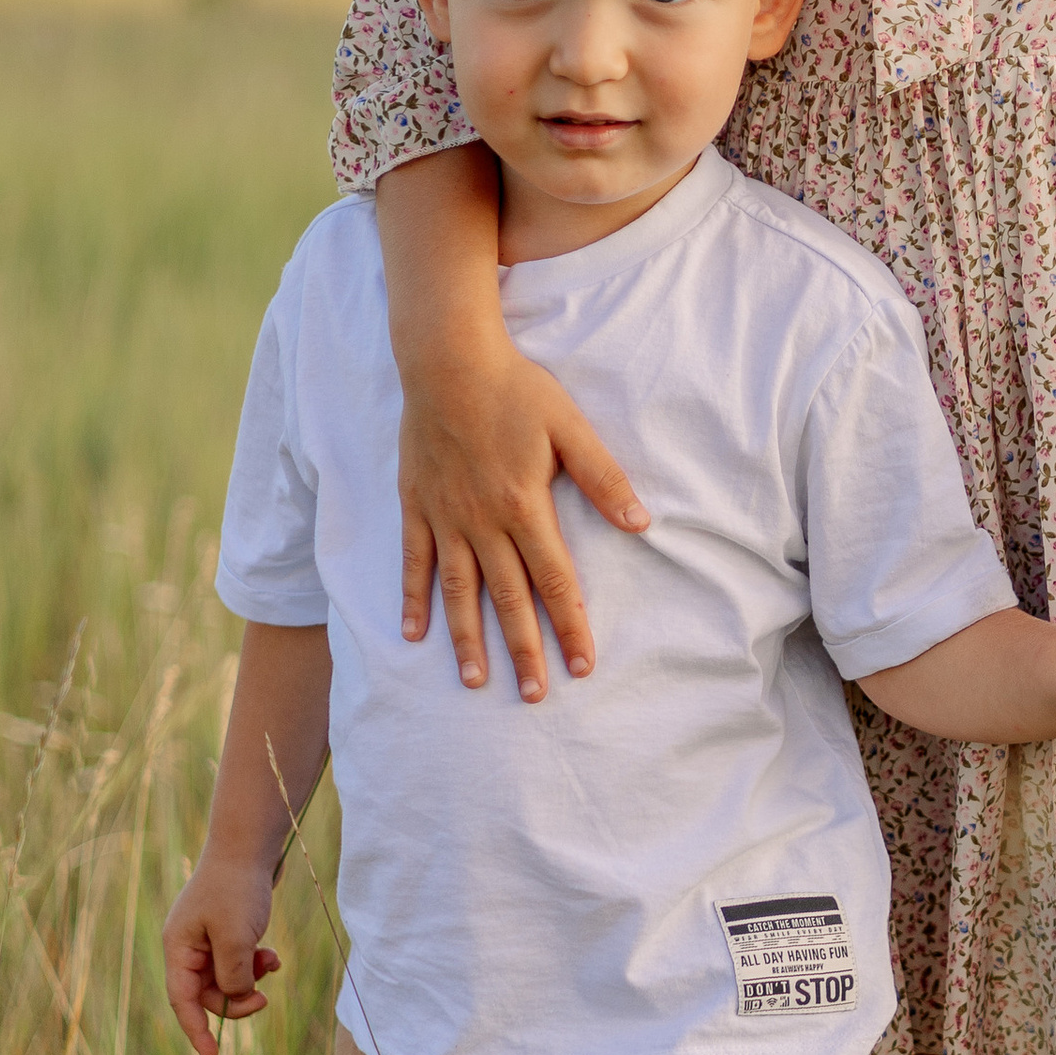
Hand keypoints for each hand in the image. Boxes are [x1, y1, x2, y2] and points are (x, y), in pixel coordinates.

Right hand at [163, 852, 282, 1054]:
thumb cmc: (237, 888)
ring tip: (271, 961)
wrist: (249, 846)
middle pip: (209, 993)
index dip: (196, 1031)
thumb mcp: (235, 937)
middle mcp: (188, 946)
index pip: (182, 1001)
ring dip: (250, 979)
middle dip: (236, 1000)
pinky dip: (256, 963)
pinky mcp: (228, 931)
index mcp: (178, 948)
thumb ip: (232, 975)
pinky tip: (272, 954)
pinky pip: (240, 961)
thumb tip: (235, 998)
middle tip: (263, 999)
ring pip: (228, 978)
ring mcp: (208, 938)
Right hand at [398, 336, 647, 702]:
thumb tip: (642, 523)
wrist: (447, 359)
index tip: (582, 666)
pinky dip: (413, 599)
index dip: (571, 625)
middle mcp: (482, 521)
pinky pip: (414, 561)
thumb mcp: (570, 427)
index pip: (555, 580)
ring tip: (474, 681)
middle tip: (535, 694)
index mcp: (524, 506)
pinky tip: (414, 634)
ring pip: (458, 591)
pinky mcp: (415, 505)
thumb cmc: (515, 389)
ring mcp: (445, 517)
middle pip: (508, 598)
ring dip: (467, 638)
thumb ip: (604, 478)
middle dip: (523, 649)